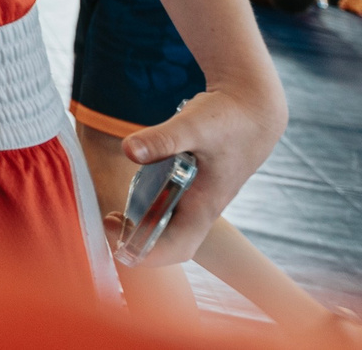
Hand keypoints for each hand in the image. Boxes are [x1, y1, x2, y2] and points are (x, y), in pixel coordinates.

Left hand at [118, 78, 287, 264]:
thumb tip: (128, 150)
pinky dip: (150, 205)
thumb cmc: (227, 119)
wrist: (252, 109)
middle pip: (170, 242)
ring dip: (142, 224)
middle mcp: (202, 207)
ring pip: (170, 225)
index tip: (116, 235)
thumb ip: (162, 139)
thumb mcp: (194, 125)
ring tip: (115, 214)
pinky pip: (171, 206)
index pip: (177, 247)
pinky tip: (135, 189)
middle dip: (138, 241)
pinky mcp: (195, 185)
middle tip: (110, 220)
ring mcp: (200, 198)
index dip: (146, 252)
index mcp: (204, 205)